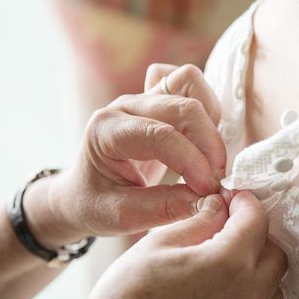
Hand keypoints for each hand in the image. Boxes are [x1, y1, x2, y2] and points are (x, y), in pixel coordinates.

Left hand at [24, 64, 225, 246]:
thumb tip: (210, 200)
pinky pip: (189, 82)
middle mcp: (126, 106)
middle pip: (184, 106)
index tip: (209, 190)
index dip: (193, 162)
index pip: (161, 135)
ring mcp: (144, 96)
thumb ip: (165, 208)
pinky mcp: (160, 97)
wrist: (83, 193)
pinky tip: (204, 139)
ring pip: (190, 84)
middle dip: (209, 145)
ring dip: (211, 122)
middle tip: (215, 182)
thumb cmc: (96, 204)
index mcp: (107, 130)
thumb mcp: (122, 216)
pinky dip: (206, 106)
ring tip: (210, 160)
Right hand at [40, 191, 287, 298]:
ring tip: (227, 261)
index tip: (232, 199)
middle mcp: (248, 295)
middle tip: (231, 228)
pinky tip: (218, 294)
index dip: (245, 203)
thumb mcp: (160, 242)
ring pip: (273, 285)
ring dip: (258, 267)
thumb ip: (199, 220)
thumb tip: (219, 207)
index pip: (257, 219)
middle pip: (276, 253)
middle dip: (257, 234)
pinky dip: (248, 298)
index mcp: (230, 263)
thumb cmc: (128, 297)